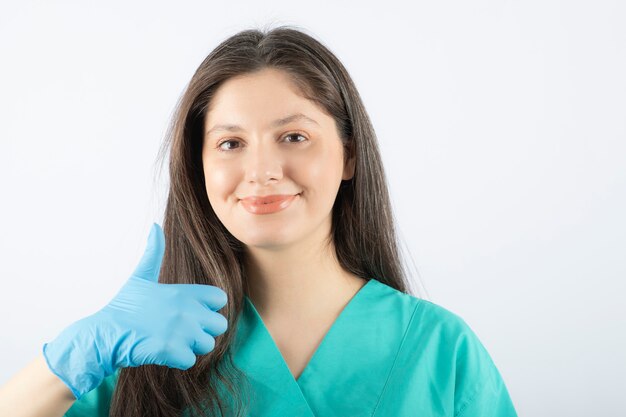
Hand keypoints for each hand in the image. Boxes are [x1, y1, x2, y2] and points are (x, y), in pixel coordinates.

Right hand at [42, 223, 228, 399]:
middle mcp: (185, 309)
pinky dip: (179, 360)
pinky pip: (190, 361)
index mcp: (182, 292)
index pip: (220, 298)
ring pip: (208, 345)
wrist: (104, 334)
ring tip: (173, 341)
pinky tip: (164, 352)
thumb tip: (154, 227)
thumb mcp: (140, 276)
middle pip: (220, 325)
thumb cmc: (123, 306)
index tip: (194, 312)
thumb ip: (153, 252)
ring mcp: (179, 331)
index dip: (210, 307)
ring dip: (193, 347)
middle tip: (184, 331)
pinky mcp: (170, 350)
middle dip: (205, 331)